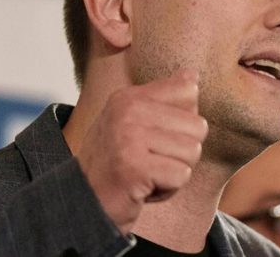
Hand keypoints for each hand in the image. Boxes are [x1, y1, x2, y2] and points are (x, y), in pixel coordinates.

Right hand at [76, 70, 207, 233]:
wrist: (81, 204)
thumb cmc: (115, 163)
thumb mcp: (133, 123)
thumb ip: (163, 98)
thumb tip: (193, 75)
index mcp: (129, 97)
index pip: (189, 92)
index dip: (183, 123)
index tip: (157, 137)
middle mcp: (128, 111)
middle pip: (197, 126)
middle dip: (182, 153)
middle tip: (152, 162)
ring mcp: (129, 137)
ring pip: (192, 152)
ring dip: (175, 172)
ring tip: (148, 174)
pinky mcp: (134, 167)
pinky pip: (181, 175)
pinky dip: (168, 189)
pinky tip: (144, 188)